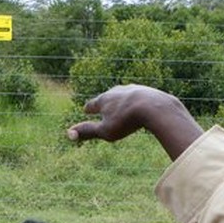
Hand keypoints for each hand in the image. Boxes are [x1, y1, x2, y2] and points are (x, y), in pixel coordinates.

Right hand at [66, 85, 203, 159]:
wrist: (155, 107)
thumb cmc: (127, 121)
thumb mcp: (105, 131)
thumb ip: (88, 132)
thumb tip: (68, 134)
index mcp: (104, 99)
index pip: (92, 104)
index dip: (89, 108)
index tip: (86, 109)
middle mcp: (117, 91)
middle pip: (108, 96)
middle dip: (105, 102)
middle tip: (102, 104)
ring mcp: (134, 89)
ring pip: (125, 95)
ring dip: (122, 100)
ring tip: (122, 103)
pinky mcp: (149, 91)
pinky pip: (142, 97)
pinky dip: (139, 102)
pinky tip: (143, 106)